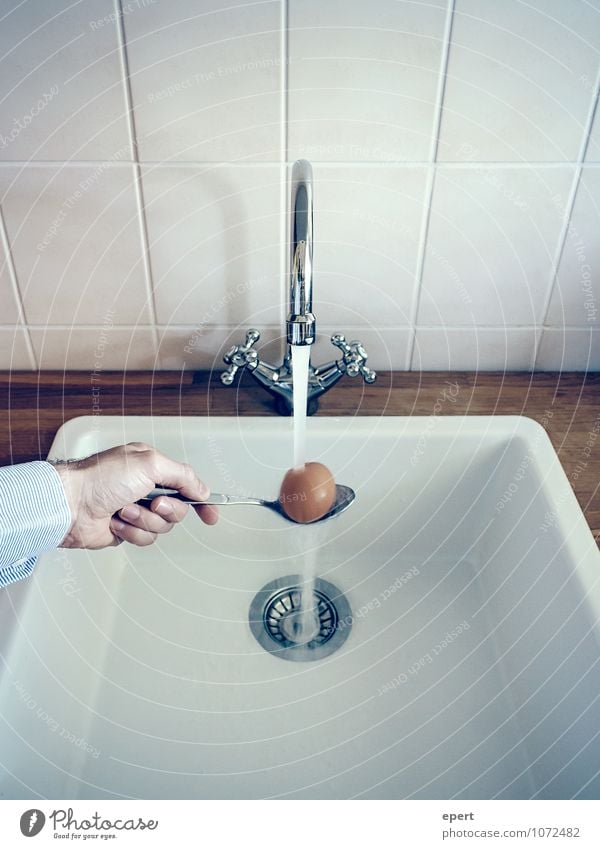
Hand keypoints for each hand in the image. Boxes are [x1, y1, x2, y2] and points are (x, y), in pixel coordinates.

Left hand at [53, 442, 217, 548]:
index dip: (202, 501)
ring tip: (123, 510)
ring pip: (161, 527)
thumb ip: (183, 475)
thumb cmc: (101, 478)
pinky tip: (115, 522)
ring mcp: (135, 511)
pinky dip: (131, 531)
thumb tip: (202, 488)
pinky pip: (144, 538)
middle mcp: (145, 489)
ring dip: (143, 520)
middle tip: (151, 503)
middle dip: (166, 510)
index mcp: (152, 468)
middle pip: (178, 510)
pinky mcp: (125, 530)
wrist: (70, 505)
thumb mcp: (150, 464)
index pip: (187, 485)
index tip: (211, 515)